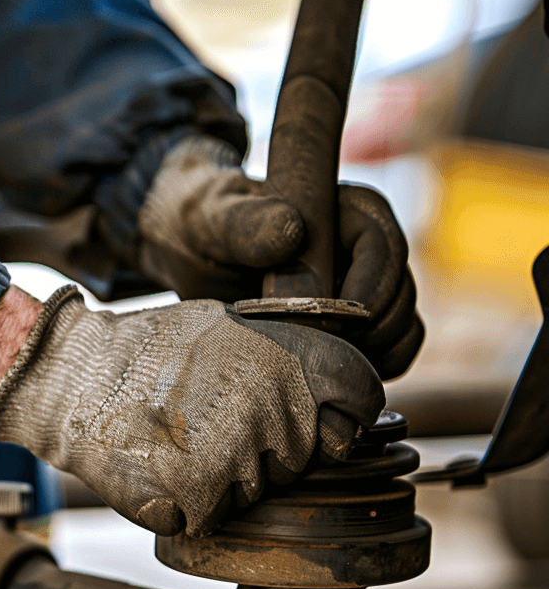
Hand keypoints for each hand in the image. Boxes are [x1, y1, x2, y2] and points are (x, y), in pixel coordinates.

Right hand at [0, 286, 384, 537]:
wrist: (73, 381)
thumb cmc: (145, 352)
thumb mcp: (225, 324)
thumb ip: (287, 353)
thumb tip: (337, 387)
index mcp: (286, 360)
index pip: (361, 397)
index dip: (342, 412)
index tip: (318, 419)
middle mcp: (271, 410)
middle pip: (301, 457)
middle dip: (265, 450)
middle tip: (209, 422)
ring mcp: (238, 460)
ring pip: (255, 491)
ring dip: (223, 478)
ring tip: (177, 440)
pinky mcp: (202, 501)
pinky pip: (216, 516)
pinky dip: (190, 504)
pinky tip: (162, 469)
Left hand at [135, 135, 423, 378]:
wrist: (187, 255)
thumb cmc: (202, 223)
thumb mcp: (213, 218)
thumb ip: (246, 223)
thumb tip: (292, 232)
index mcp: (348, 210)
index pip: (386, 249)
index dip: (366, 292)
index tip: (329, 322)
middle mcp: (368, 249)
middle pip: (399, 297)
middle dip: (365, 332)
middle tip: (313, 350)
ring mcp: (366, 289)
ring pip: (400, 329)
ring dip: (368, 357)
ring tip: (312, 365)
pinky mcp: (355, 326)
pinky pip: (390, 354)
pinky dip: (369, 372)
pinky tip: (326, 379)